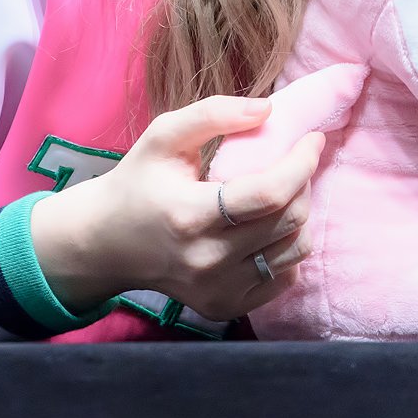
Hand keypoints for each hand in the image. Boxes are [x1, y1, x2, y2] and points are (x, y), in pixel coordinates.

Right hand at [30, 95, 323, 320]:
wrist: (106, 245)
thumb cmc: (138, 182)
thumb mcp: (164, 136)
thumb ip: (214, 114)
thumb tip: (269, 110)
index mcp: (190, 215)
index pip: (269, 193)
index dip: (302, 163)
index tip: (312, 138)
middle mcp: (206, 260)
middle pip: (289, 221)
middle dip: (304, 182)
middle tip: (295, 161)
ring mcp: (217, 290)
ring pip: (295, 250)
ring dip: (301, 214)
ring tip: (282, 192)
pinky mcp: (225, 308)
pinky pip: (284, 277)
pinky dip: (287, 247)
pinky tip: (267, 226)